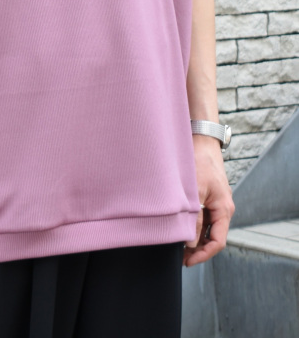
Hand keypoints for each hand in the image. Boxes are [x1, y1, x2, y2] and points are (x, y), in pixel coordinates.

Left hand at [183, 135, 234, 266]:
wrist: (201, 139)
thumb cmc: (199, 161)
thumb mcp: (195, 192)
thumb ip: (194, 218)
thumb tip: (190, 242)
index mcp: (224, 209)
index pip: (217, 242)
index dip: (203, 255)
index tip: (187, 261)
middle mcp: (223, 208)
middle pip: (213, 237)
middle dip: (198, 249)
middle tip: (179, 257)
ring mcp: (216, 202)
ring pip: (208, 227)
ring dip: (195, 237)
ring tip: (177, 244)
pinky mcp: (209, 195)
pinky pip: (203, 216)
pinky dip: (194, 224)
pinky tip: (180, 226)